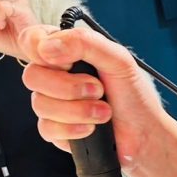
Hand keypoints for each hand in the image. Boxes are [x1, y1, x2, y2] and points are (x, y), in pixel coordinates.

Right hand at [17, 24, 165, 167]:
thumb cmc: (134, 96)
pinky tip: (91, 128)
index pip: (32, 40)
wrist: (144, 135)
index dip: (40, 50)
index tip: (63, 62)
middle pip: (32, 76)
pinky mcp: (55, 130)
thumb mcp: (118, 59)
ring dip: (78, 110)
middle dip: (69, 87)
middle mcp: (56, 77)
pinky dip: (73, 129)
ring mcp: (53, 104)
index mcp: (68, 53)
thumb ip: (84, 42)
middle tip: (98, 90)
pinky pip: (47, 128)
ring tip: (104, 112)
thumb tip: (47, 47)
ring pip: (40, 104)